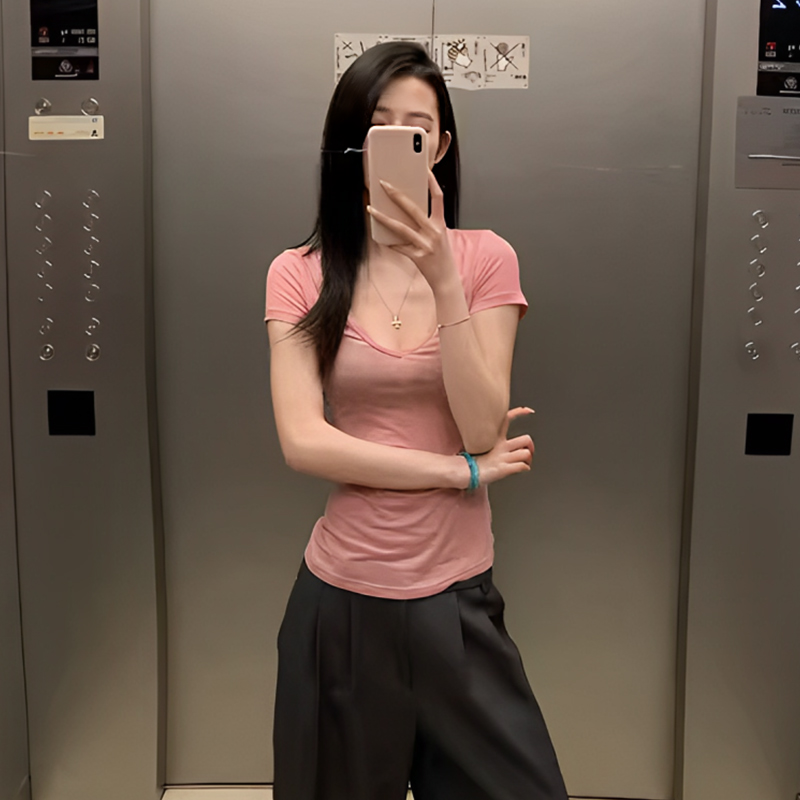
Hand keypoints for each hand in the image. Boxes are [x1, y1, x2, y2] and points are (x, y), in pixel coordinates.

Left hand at [366, 170, 457, 291]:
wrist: (446, 279)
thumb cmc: (442, 256)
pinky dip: (389, 242)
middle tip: (384, 184)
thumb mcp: (440, 236)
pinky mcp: (417, 256)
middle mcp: (434, 232)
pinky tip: (380, 237)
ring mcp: (425, 244)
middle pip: (413, 208)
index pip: (438, 198)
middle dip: (396, 194)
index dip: (432, 182)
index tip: (423, 169)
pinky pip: (398, 247)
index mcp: (440, 224)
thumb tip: (406, 211)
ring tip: (371, 209)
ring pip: (400, 227)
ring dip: (383, 217)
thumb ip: (427, 223)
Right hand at [473, 407, 534, 486]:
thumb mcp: (478, 444)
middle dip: (530, 446)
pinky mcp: (505, 469)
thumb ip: (487, 440)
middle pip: (525, 439)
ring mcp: (503, 458)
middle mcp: (501, 447)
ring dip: (528, 459)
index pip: (506, 419)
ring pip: (526, 453)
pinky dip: (525, 468)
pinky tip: (522, 469)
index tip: (528, 410)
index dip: (519, 413)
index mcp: (494, 438)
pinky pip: (522, 466)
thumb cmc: (471, 460)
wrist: (464, 472)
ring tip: (525, 463)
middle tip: (529, 451)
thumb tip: (491, 439)